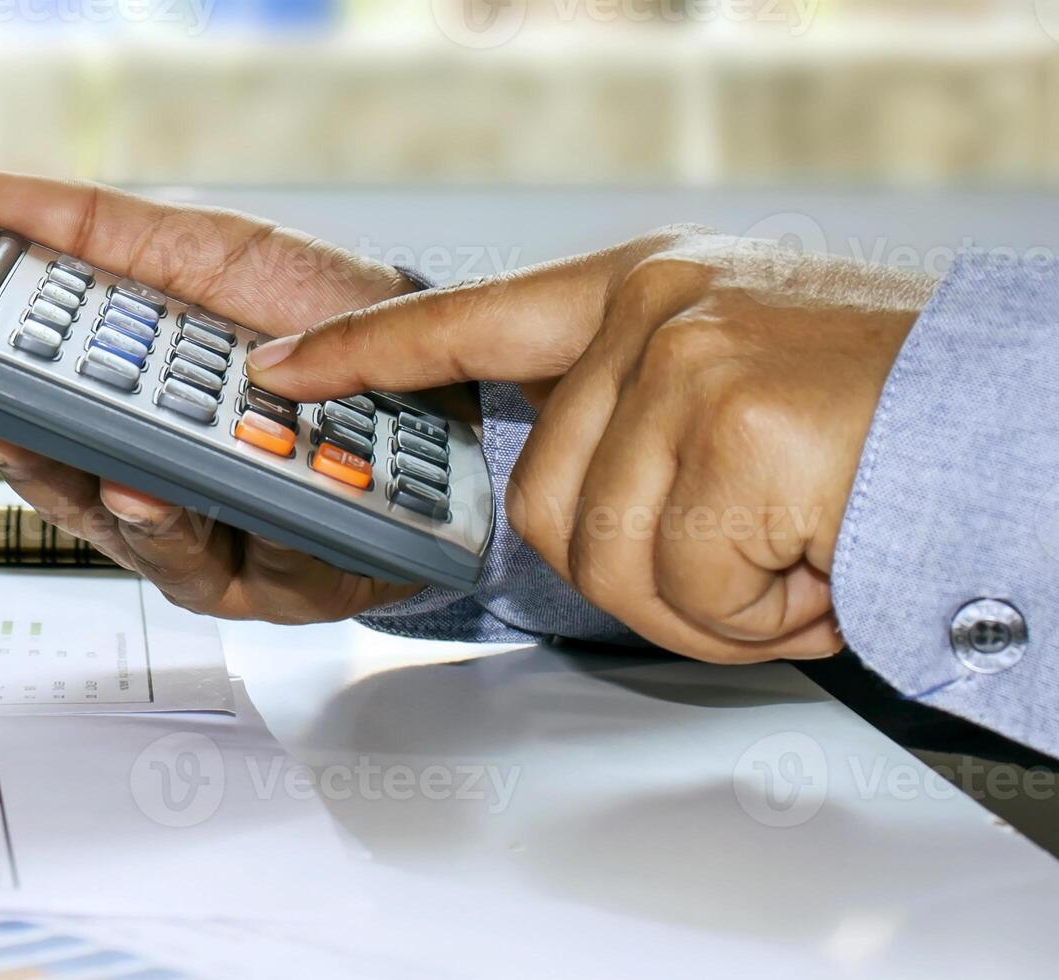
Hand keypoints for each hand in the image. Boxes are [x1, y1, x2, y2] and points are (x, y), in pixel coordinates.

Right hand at [0, 171, 422, 622]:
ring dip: (145, 516)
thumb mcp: (199, 251)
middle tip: (20, 433)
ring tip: (132, 477)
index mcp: (127, 424)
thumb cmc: (317, 312)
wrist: (445, 354)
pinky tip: (244, 509)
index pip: (38, 437)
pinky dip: (253, 539)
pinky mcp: (300, 581)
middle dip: (52, 473)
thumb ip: (92, 230)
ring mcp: (231, 545)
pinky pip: (264, 571)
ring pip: (163, 552)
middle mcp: (168, 495)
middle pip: (83, 506)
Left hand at [247, 225, 937, 661]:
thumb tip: (565, 486)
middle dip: (649, 574)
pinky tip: (824, 560)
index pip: (472, 321)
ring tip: (803, 549)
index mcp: (647, 291)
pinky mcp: (727, 423)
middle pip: (545, 509)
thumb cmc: (904, 419)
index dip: (366, 355)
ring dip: (712, 601)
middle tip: (760, 554)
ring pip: (603, 560)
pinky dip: (761, 614)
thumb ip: (639, 410)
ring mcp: (684, 358)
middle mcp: (653, 309)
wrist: (1038, 427)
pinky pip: (679, 585)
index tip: (285, 374)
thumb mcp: (750, 378)